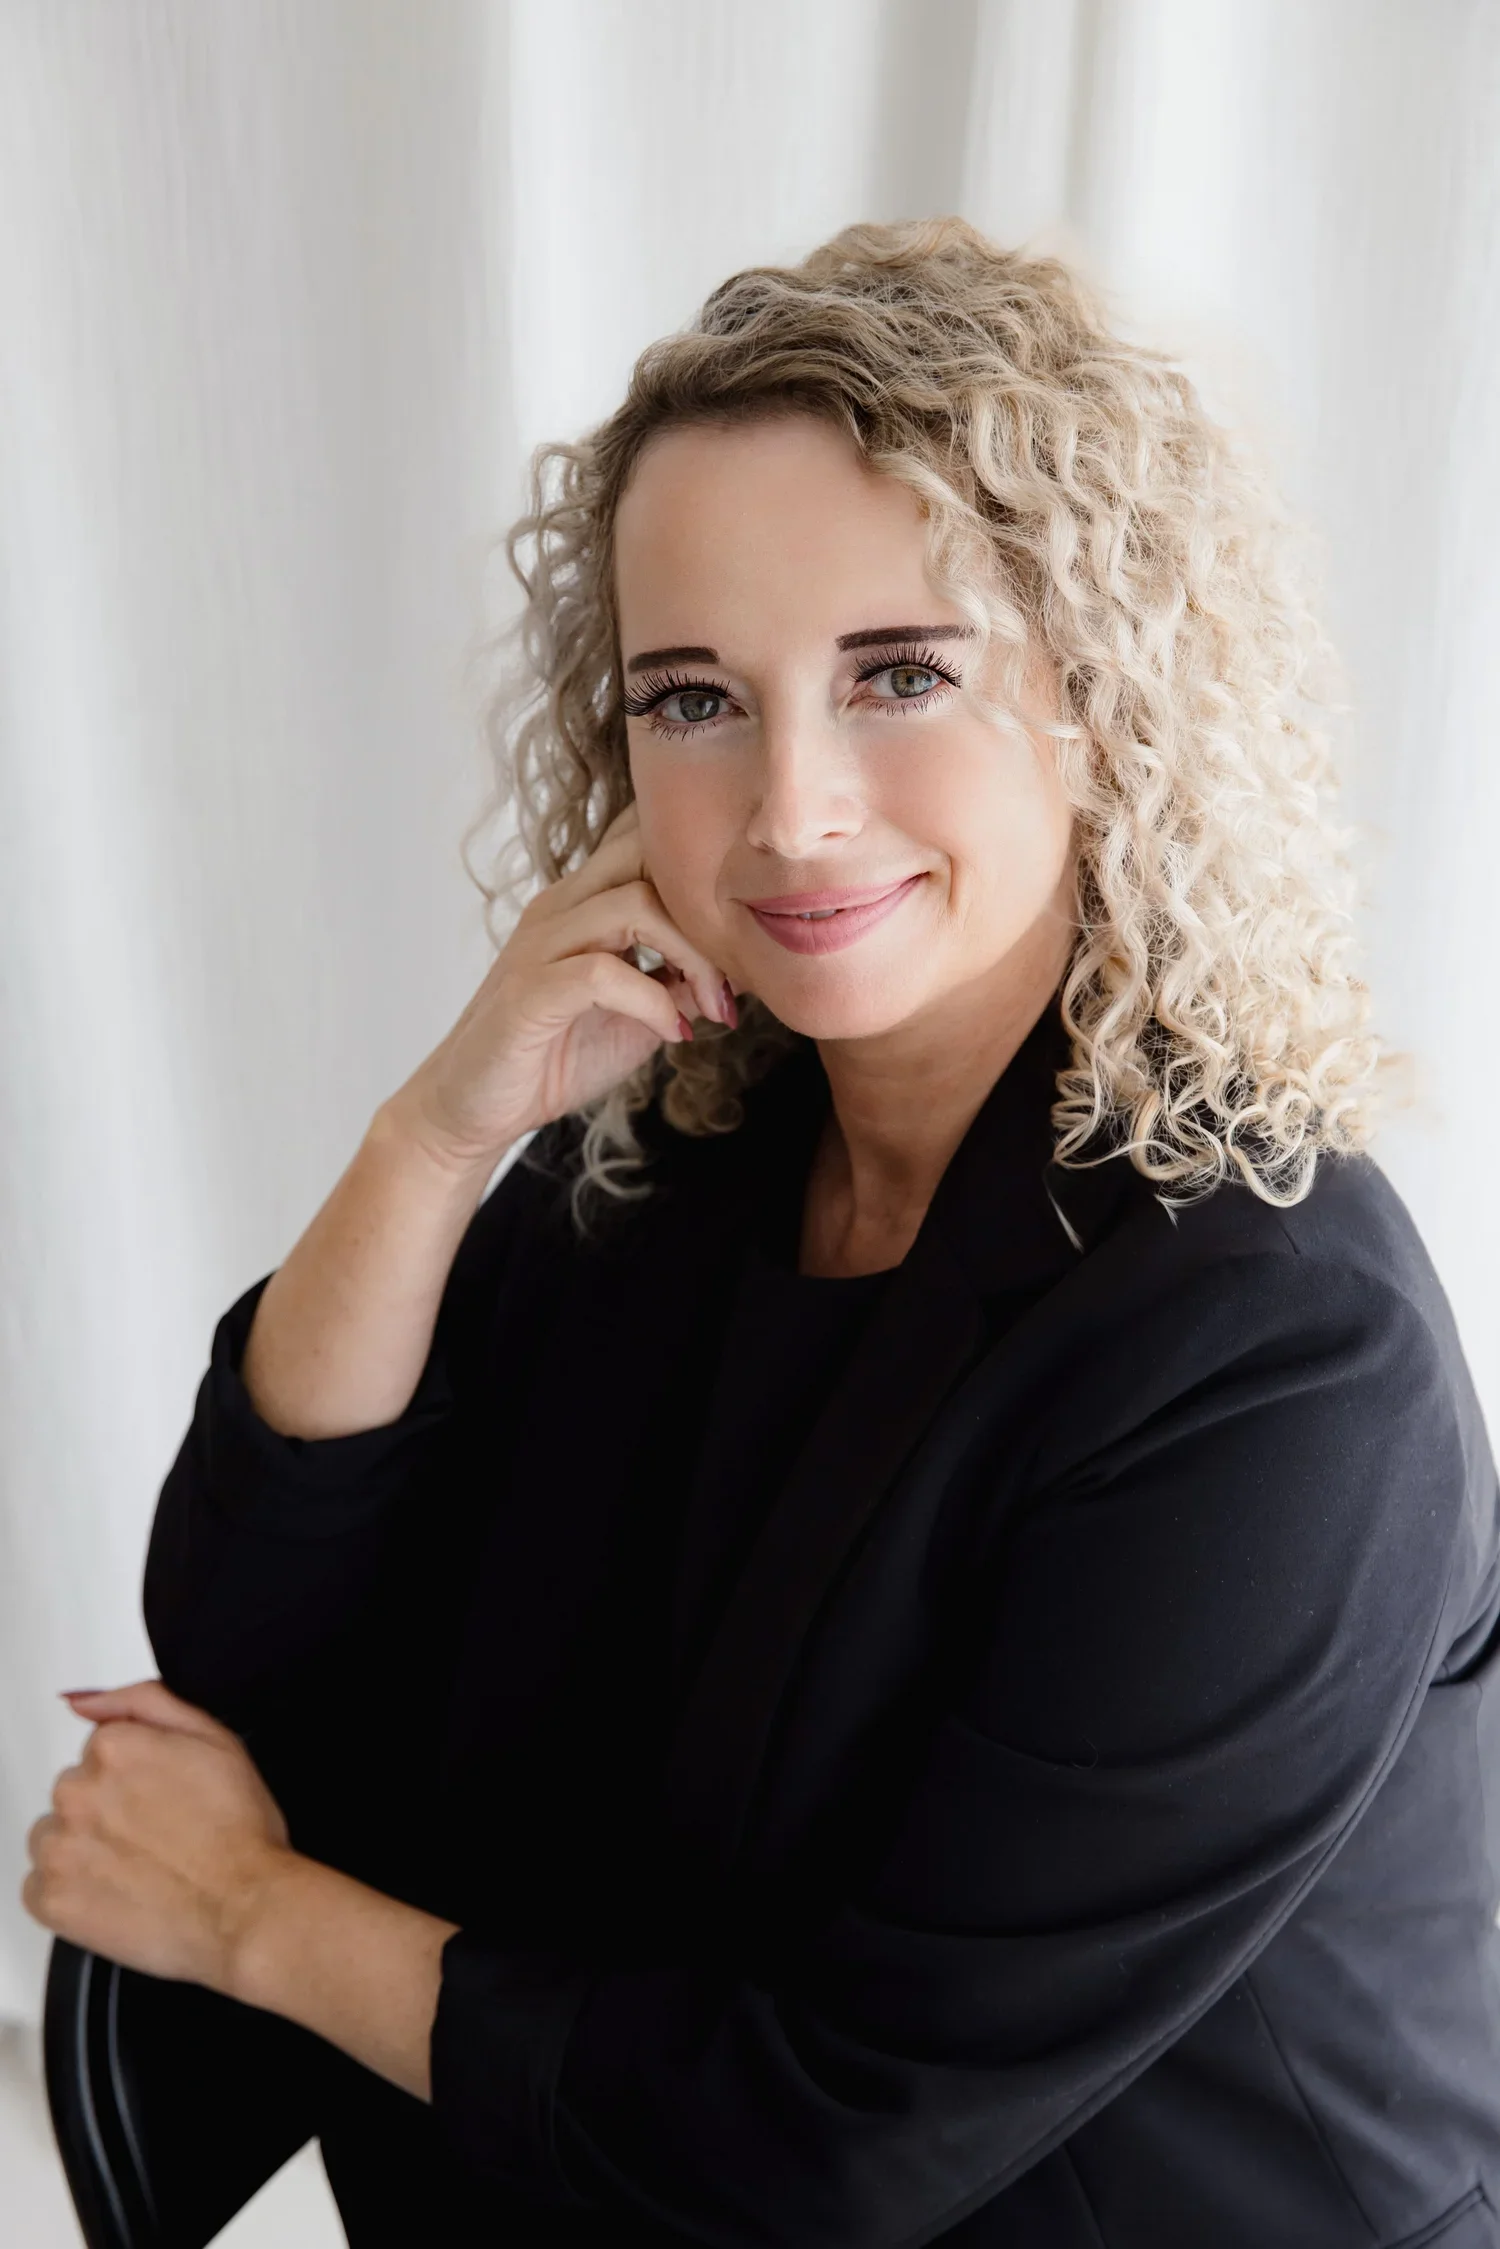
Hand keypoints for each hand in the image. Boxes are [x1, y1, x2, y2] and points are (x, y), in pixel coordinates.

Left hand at [22, 1679, 293, 1993]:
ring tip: (136, 1867)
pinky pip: (38, 1886)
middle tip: (155, 1835)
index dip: (137, 1778)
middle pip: (75, 1792)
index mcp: (115, 1747)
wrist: (243, 1909)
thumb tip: (86, 1700)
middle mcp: (78, 1792)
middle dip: (107, 1810)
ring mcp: (61, 1847)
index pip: (101, 1751)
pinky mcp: (51, 1899)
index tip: (160, 1800)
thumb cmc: (238, 1833)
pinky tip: (114, 1892)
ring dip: (84, 1849)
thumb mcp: (215, 1738)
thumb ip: (145, 1701)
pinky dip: (70, 1891)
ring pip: (54, 1836)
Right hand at [384, 799, 741, 1168]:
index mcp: (584, 902)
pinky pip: (602, 973)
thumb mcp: (638, 1013)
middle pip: (648, 854)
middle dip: (710, 909)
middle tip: (742, 973)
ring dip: (692, 958)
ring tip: (714, 1008)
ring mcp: (540, 945)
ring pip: (634, 906)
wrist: (475, 1108)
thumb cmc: (553, 1055)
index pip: (647, 843)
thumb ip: (680, 980)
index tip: (746, 943)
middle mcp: (560, 907)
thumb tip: (745, 967)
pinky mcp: (529, 991)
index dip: (708, 878)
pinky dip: (653, 1001)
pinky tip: (676, 1032)